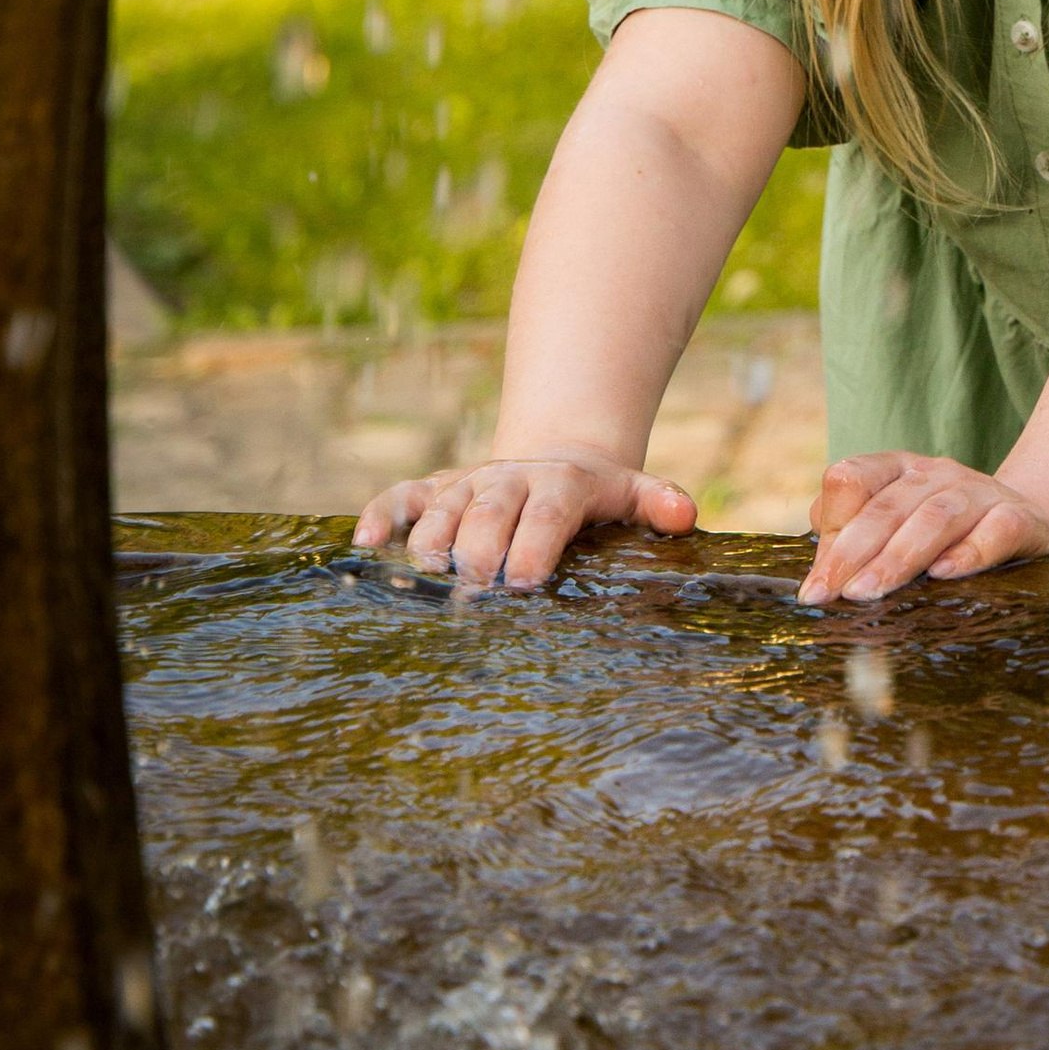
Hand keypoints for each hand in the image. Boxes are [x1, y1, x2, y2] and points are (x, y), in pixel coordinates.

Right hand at [352, 457, 696, 590]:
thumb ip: (659, 504)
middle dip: (480, 551)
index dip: (536, 543)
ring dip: (428, 541)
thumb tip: (685, 514)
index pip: (548, 512)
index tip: (526, 582)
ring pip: (440, 507)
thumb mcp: (634, 495)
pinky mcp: (433, 489)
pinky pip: (400, 496)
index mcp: (561, 484)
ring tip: (422, 579)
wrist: (557, 457)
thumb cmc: (598, 497)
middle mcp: (510, 480)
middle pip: (490, 511)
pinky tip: (362, 546)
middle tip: (474, 593)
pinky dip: (379, 516)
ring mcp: (467, 483)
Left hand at [797, 453, 1048, 606]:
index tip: (817, 587)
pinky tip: (944, 576)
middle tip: (833, 595)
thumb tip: (818, 577)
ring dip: (898, 557)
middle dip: (854, 552)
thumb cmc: (944, 541)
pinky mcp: (1022, 519)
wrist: (1025, 531)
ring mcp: (982, 492)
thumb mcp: (894, 533)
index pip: (852, 478)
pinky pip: (997, 529)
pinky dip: (970, 551)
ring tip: (870, 593)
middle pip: (887, 505)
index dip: (831, 530)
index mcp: (898, 470)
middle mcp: (938, 473)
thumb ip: (851, 542)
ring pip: (935, 516)